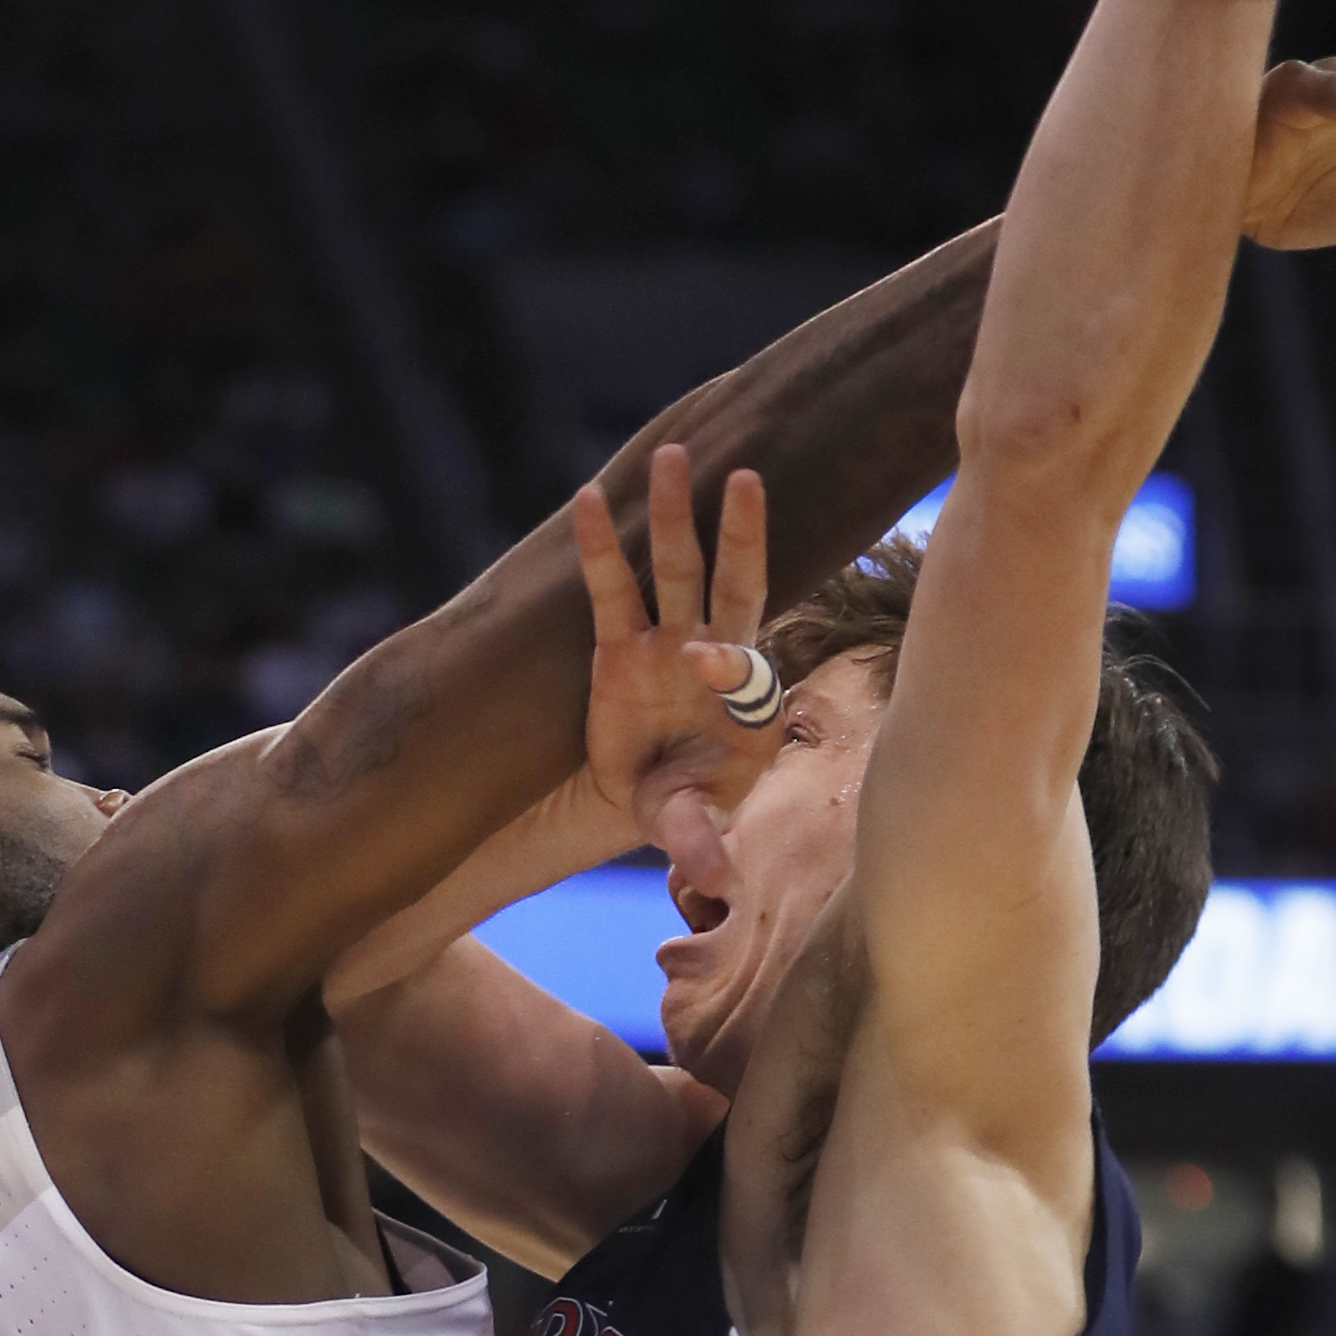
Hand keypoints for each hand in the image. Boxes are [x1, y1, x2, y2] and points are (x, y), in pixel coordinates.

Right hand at [571, 442, 774, 899]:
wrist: (650, 801)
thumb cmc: (687, 804)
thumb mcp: (692, 824)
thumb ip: (700, 841)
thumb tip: (716, 882)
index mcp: (749, 701)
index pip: (744, 668)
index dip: (727, 661)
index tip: (700, 660)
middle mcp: (714, 658)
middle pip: (732, 584)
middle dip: (739, 534)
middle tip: (745, 477)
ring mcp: (667, 643)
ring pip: (675, 568)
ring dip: (672, 514)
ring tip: (672, 452)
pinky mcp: (620, 646)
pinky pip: (609, 588)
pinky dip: (599, 546)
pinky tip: (586, 498)